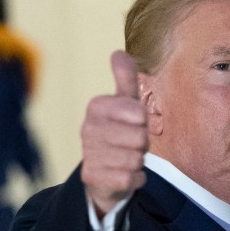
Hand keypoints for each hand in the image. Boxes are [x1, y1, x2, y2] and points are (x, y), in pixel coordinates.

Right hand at [80, 50, 148, 217]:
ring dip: (138, 161)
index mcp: (96, 107)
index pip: (137, 112)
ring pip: (135, 158)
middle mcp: (87, 129)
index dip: (142, 119)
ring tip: (126, 157)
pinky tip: (124, 174)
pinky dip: (135, 179)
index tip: (135, 122)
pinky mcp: (93, 178)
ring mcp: (89, 154)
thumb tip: (118, 52)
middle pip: (139, 137)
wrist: (104, 172)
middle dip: (142, 143)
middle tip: (132, 143)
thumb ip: (125, 78)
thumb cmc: (120, 131)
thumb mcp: (125, 103)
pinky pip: (130, 179)